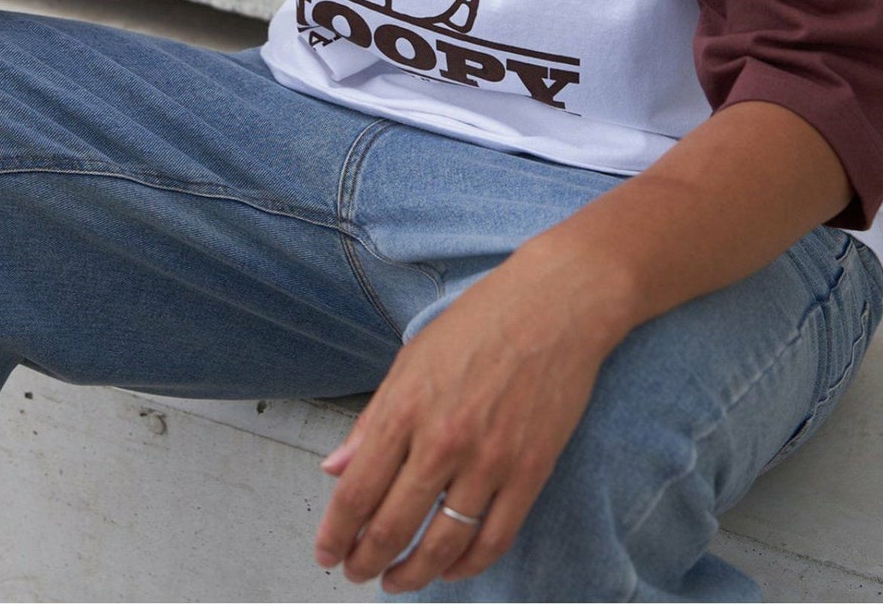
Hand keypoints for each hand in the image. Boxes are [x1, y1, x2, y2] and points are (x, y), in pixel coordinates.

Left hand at [313, 238, 629, 592]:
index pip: (357, 491)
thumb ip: (372, 419)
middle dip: (365, 560)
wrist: (554, 305)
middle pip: (392, 526)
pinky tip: (449, 568)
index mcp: (405, 407)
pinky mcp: (531, 471)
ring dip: (412, 574)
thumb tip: (334, 467)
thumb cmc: (479, 323)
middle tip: (356, 572)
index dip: (336, 533)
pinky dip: (467, 565)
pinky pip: (494, 537)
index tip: (327, 552)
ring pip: (442, 543)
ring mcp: (489, 459)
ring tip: (395, 581)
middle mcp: (443, 439)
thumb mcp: (411, 359)